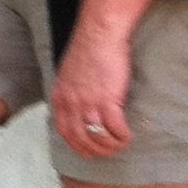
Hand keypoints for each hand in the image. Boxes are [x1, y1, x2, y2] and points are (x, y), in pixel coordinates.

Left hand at [48, 14, 132, 158]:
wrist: (98, 34)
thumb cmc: (88, 48)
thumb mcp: (69, 72)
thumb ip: (71, 90)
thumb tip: (78, 102)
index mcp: (60, 96)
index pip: (63, 130)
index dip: (75, 144)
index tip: (86, 151)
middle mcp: (71, 103)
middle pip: (79, 138)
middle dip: (94, 150)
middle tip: (106, 153)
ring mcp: (88, 103)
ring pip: (96, 136)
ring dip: (109, 146)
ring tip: (119, 145)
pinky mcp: (107, 99)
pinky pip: (114, 127)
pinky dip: (121, 136)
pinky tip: (127, 136)